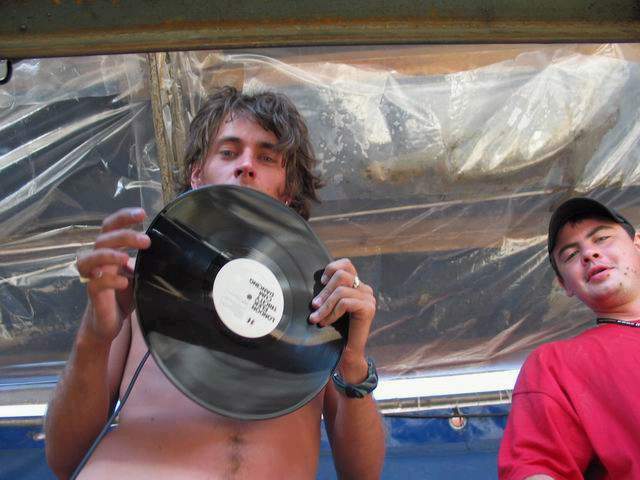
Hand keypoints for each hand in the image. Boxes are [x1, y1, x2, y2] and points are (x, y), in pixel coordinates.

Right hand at [75, 208, 150, 342]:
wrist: (110, 322)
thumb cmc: (124, 294)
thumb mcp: (140, 274)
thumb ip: (148, 260)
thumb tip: (172, 248)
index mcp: (111, 250)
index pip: (112, 226)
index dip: (124, 217)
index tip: (143, 213)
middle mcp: (99, 260)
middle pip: (103, 238)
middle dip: (124, 236)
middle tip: (145, 241)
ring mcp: (93, 276)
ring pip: (89, 257)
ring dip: (109, 255)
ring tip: (126, 259)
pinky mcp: (93, 294)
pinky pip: (95, 283)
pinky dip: (109, 280)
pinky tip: (124, 283)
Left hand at [309, 258, 375, 378]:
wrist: (347, 354)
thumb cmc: (336, 331)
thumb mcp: (330, 306)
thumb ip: (328, 292)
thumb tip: (314, 280)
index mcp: (356, 286)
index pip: (347, 264)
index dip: (332, 268)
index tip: (321, 282)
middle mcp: (365, 289)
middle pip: (342, 275)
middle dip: (324, 291)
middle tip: (313, 306)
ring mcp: (368, 298)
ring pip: (341, 290)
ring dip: (325, 305)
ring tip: (315, 318)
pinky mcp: (368, 308)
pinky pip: (345, 302)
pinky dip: (332, 313)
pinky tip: (325, 323)